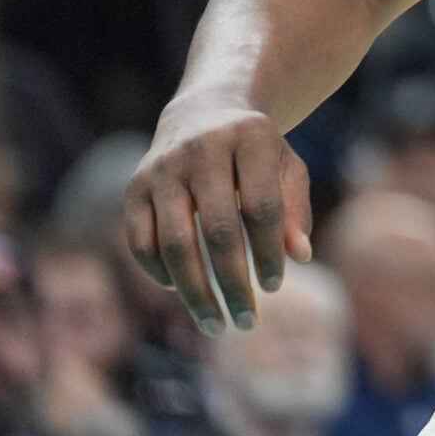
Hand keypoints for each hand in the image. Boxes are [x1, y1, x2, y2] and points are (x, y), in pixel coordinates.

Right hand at [123, 94, 312, 333]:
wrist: (202, 112)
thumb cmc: (255, 152)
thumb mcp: (285, 167)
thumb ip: (295, 209)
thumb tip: (300, 256)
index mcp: (250, 138)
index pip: (262, 206)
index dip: (269, 251)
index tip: (274, 286)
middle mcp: (202, 150)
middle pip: (218, 230)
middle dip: (233, 282)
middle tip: (246, 320)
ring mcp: (162, 169)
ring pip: (174, 243)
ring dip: (194, 291)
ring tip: (214, 323)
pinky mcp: (133, 188)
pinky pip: (141, 242)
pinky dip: (159, 273)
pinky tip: (181, 291)